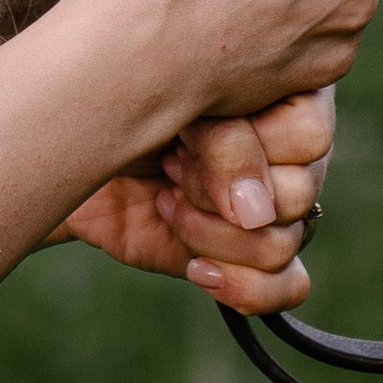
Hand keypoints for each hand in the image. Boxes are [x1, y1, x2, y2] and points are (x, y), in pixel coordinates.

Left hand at [51, 90, 332, 310]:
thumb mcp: (172, 100)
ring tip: (167, 201)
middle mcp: (291, 153)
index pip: (308, 136)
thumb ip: (226, 141)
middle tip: (171, 162)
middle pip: (298, 194)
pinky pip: (288, 286)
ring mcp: (274, 208)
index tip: (188, 126)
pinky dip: (244, 286)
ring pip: (280, 244)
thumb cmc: (124, 103)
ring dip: (210, 231)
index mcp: (286, 95)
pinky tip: (197, 268)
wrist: (73, 148)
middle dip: (217, 186)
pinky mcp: (250, 257)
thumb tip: (255, 212)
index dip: (248, 143)